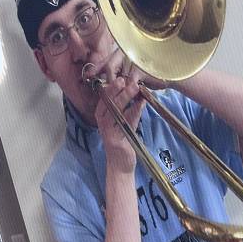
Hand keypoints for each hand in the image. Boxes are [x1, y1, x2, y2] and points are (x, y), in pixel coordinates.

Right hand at [89, 58, 145, 174]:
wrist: (121, 164)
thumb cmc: (123, 141)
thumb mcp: (125, 123)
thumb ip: (130, 110)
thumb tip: (138, 94)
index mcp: (102, 116)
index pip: (104, 98)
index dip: (111, 87)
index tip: (120, 76)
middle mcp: (102, 122)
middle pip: (107, 103)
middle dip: (117, 90)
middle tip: (125, 79)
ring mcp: (107, 131)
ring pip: (115, 111)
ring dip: (124, 98)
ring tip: (133, 88)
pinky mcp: (115, 140)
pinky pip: (124, 123)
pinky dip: (133, 113)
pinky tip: (140, 105)